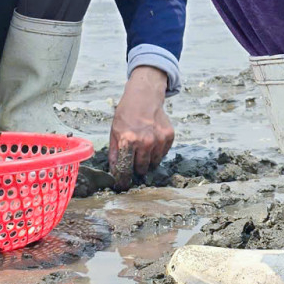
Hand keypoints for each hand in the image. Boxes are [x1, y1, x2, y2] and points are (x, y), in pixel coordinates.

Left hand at [107, 67, 173, 188]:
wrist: (144, 97)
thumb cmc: (126, 114)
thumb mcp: (114, 132)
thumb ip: (114, 153)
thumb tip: (114, 172)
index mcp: (128, 141)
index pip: (126, 169)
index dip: (123, 180)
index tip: (123, 185)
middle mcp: (145, 142)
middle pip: (142, 168)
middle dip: (137, 168)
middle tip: (134, 161)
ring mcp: (159, 139)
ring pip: (154, 163)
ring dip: (148, 160)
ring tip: (143, 147)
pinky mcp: (169, 137)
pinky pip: (163, 153)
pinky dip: (157, 151)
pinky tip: (152, 140)